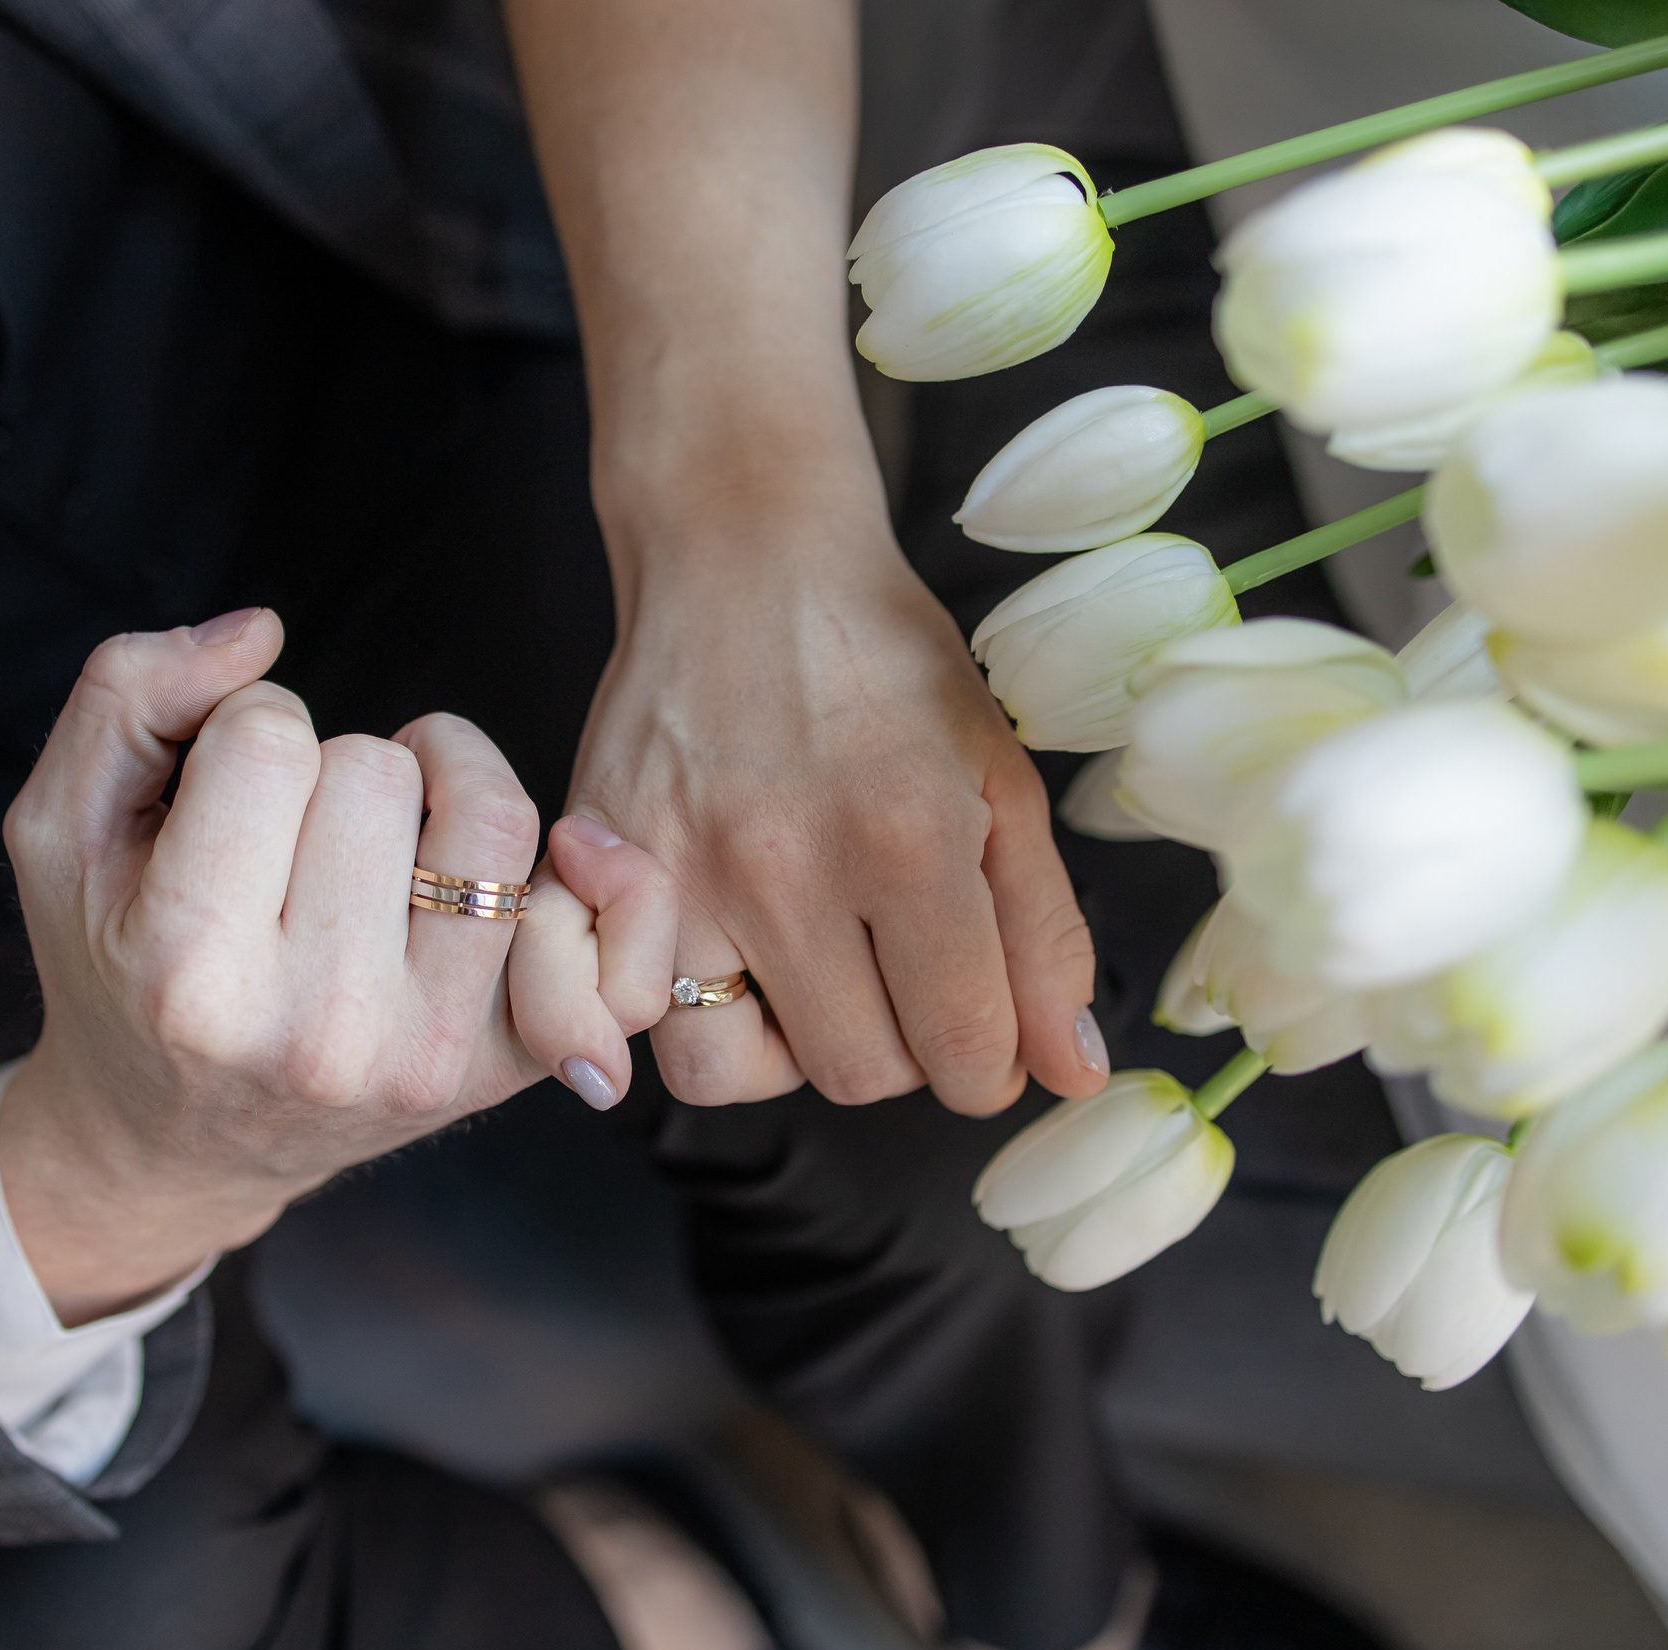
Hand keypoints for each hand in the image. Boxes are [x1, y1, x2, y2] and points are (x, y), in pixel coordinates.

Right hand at [0, 609, 676, 1322]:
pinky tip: (520, 865)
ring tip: (392, 824)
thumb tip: (261, 631)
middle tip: (293, 830)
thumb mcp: (59, 830)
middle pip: (381, 771)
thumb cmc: (114, 969)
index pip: (270, 738)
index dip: (245, 727)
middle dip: (333, 768)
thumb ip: (128, 694)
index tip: (223, 787)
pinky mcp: (497, 1072)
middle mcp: (316, 1027)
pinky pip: (607, 945)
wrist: (163, 1147)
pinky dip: (591, 880)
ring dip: (447, 787)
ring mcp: (420, 1057)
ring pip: (494, 821)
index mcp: (191, 968)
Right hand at [571, 501, 1108, 1114]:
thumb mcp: (999, 777)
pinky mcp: (595, 870)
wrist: (743, 557)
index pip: (961, 1048)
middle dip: (900, 1048)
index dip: (988, 1064)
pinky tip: (730, 959)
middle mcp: (781, 869)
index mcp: (906, 840)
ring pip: (730, 1071)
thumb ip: (1044, 935)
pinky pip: (637, 1020)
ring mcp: (674, 874)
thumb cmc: (881, 659)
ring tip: (810, 976)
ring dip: (784, 1047)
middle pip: (856, 1073)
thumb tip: (1073, 1073)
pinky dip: (686, 1015)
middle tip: (901, 979)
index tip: (980, 1032)